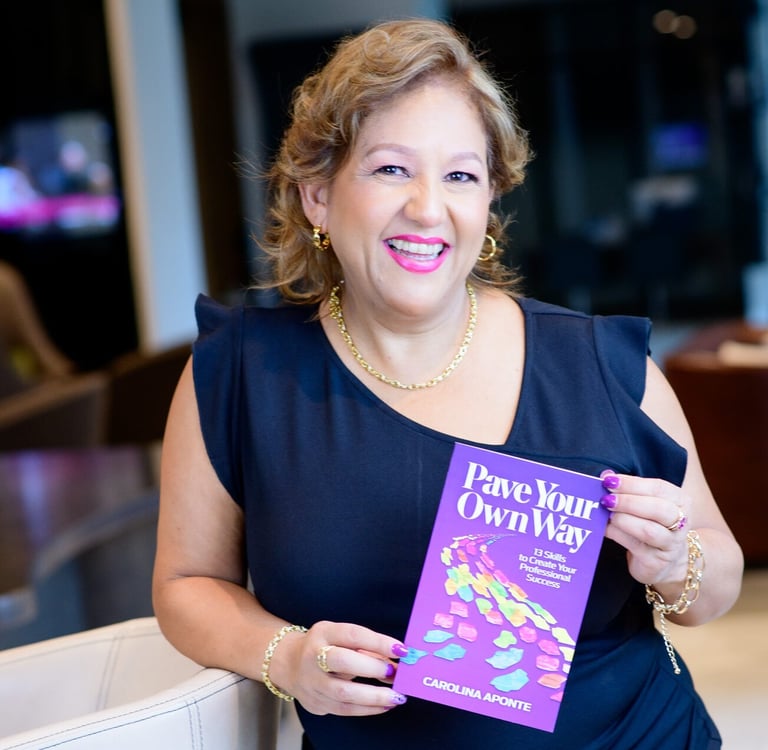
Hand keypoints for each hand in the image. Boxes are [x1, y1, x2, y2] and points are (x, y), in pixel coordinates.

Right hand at [268, 620, 407, 715]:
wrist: (289, 663)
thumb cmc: (324, 646)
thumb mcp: (341, 636)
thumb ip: (368, 647)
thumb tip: (396, 661)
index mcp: (323, 633)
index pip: (352, 635)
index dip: (378, 642)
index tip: (400, 649)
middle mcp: (313, 656)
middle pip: (342, 662)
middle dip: (372, 668)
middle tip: (394, 672)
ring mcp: (312, 682)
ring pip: (343, 693)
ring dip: (374, 696)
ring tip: (396, 696)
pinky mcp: (315, 703)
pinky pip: (344, 710)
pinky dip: (367, 709)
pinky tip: (384, 705)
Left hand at [600, 471, 690, 586]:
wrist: (670, 562)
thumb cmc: (653, 524)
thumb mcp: (647, 504)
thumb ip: (629, 490)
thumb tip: (606, 476)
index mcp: (681, 502)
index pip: (659, 488)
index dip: (632, 483)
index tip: (609, 480)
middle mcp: (681, 523)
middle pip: (659, 509)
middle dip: (629, 502)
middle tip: (606, 499)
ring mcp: (670, 545)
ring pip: (649, 531)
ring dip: (623, 520)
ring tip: (607, 514)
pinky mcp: (656, 562)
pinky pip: (635, 546)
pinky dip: (617, 534)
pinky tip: (605, 528)